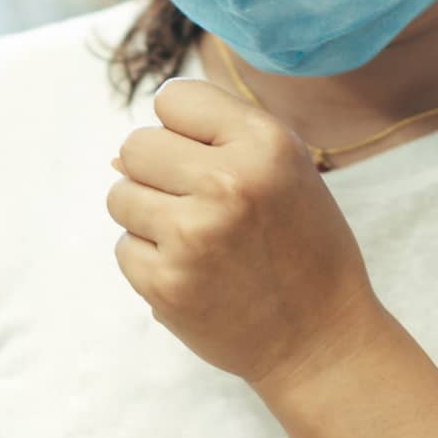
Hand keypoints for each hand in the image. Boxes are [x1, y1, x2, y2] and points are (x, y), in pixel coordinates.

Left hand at [106, 76, 383, 386]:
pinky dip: (149, 260)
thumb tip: (117, 155)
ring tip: (196, 238)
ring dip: (147, 214)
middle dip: (156, 170)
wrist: (321, 339)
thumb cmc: (302, 246)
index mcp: (265, 143)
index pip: (173, 97)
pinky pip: (123, 247)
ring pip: (119, 195)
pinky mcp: (166, 284)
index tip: (207, 156)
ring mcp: (193, 235)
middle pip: (135, 145)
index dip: (183, 128)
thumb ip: (215, 138)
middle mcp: (228, 182)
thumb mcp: (285, 169)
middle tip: (196, 202)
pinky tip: (192, 272)